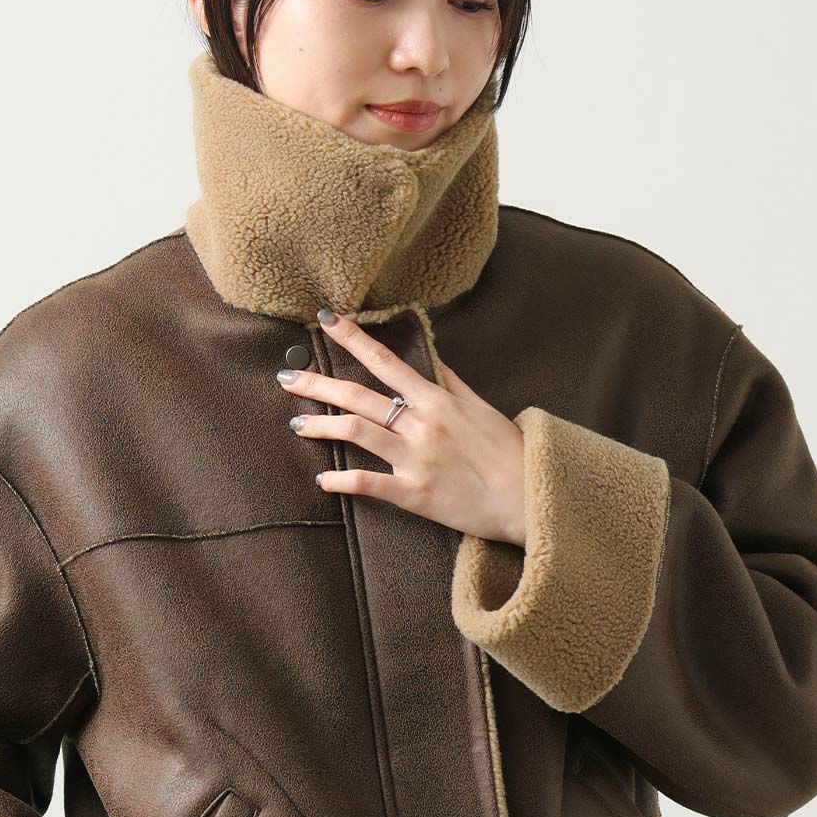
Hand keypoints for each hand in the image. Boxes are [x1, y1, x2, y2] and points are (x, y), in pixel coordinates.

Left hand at [277, 310, 527, 545]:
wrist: (529, 495)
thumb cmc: (509, 451)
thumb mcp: (481, 407)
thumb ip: (449, 383)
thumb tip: (427, 358)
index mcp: (436, 400)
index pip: (384, 360)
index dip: (351, 339)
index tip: (326, 321)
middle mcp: (421, 424)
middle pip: (358, 395)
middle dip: (316, 384)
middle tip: (286, 378)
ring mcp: (415, 459)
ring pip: (356, 432)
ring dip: (320, 426)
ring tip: (297, 423)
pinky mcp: (414, 494)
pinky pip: (369, 483)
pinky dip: (341, 480)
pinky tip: (323, 479)